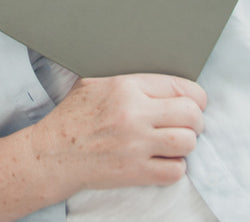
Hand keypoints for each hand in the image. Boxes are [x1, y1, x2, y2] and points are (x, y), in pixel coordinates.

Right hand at [30, 74, 205, 193]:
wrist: (54, 153)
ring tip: (176, 142)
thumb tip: (157, 78)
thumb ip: (127, 77)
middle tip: (189, 124)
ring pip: (188, 142)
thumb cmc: (74, 116)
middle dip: (196, 120)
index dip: (195, 96)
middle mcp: (135, 114)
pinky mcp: (136, 172)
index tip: (195, 102)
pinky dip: (175, 167)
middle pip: (191, 115)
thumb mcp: (95, 82)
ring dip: (186, 144)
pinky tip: (164, 160)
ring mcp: (136, 145)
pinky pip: (175, 171)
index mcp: (126, 86)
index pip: (181, 86)